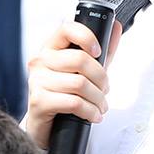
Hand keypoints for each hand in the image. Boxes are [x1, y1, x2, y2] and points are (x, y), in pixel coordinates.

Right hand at [20, 20, 120, 149]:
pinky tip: (93, 115)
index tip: (98, 52)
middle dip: (101, 78)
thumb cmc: (64, 95)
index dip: (87, 37)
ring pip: (79, 84)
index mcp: (50, 48)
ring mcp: (37, 81)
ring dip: (98, 98)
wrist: (44, 126)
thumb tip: (116, 27)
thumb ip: (102, 51)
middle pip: (80, 59)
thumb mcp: (85, 71)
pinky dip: (90, 111)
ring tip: (101, 106)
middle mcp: (40, 61)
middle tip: (105, 89)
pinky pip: (74, 103)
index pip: (67, 29)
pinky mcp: (39, 101)